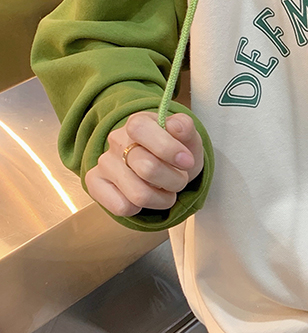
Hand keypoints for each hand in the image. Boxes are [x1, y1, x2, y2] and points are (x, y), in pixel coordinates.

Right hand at [85, 111, 203, 217]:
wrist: (164, 169)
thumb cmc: (175, 154)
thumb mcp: (188, 139)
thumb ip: (185, 128)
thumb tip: (176, 126)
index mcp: (138, 123)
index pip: (141, 130)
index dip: (168, 148)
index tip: (187, 161)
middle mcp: (117, 140)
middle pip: (147, 169)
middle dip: (175, 180)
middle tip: (180, 180)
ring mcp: (104, 163)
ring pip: (138, 194)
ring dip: (162, 199)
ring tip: (165, 191)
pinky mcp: (95, 184)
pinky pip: (121, 207)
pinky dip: (141, 209)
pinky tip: (145, 197)